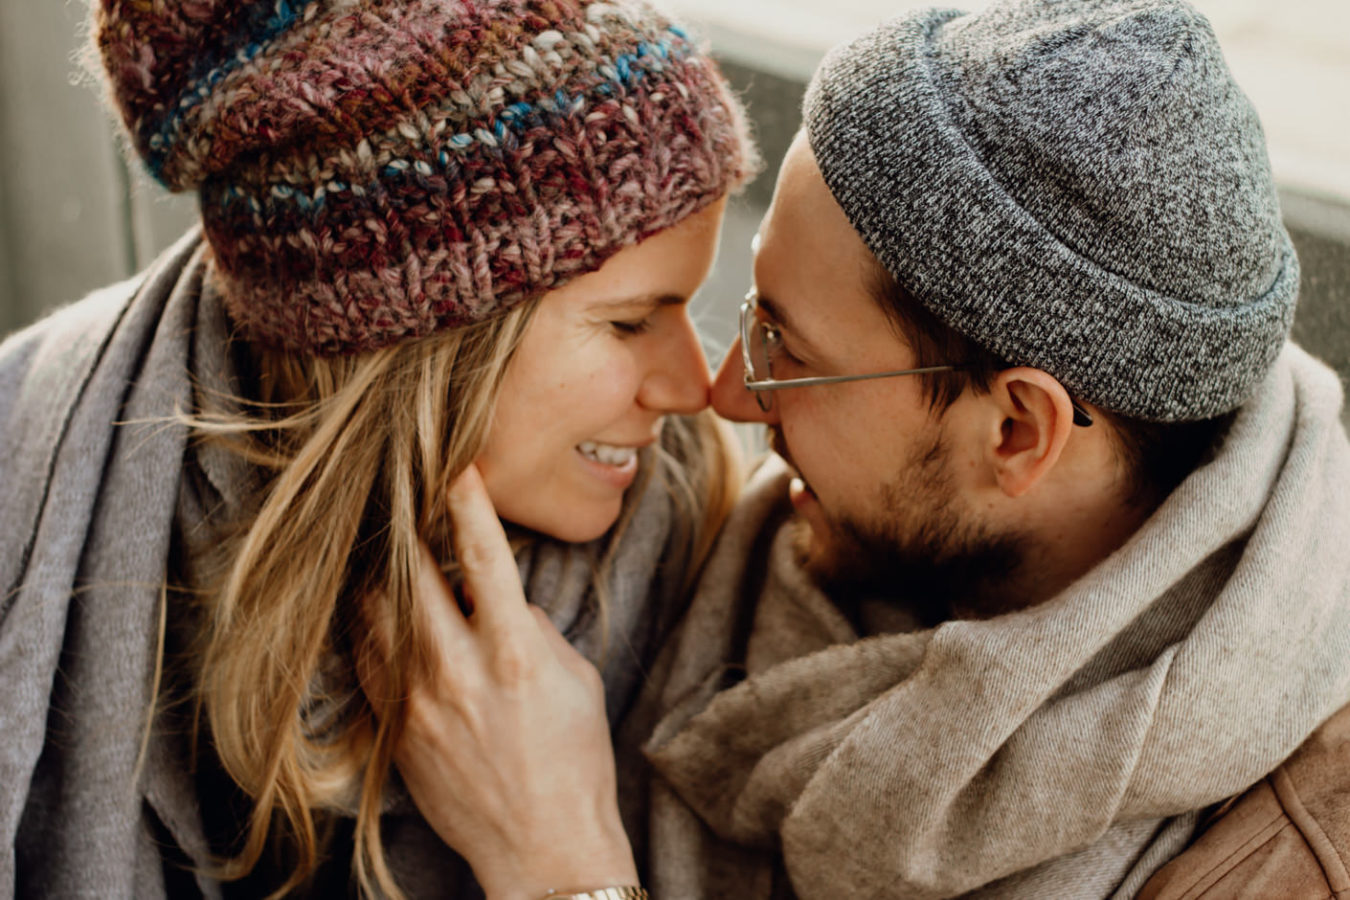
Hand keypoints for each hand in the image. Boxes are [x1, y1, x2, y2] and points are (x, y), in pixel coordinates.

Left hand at [360, 465, 636, 899]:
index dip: (467, 501)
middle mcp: (459, 671)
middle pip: (412, 574)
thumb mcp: (577, 680)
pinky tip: (375, 607)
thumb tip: (497, 597)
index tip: (457, 464)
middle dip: (406, 526)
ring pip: (375, 613)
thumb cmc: (574, 761)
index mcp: (516, 653)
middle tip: (401, 494)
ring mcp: (418, 704)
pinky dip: (368, 625)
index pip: (484, 556)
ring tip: (382, 545)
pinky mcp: (396, 732)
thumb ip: (533, 628)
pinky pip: (366, 661)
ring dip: (379, 572)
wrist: (543, 846)